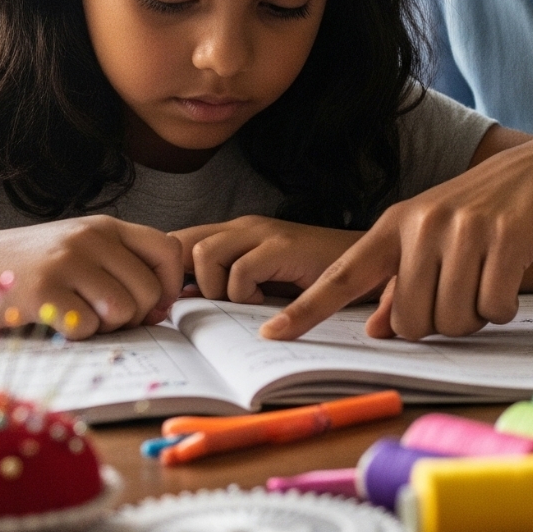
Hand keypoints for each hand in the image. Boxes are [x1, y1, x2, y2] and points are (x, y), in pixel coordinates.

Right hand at [0, 216, 183, 337]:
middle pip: (149, 291)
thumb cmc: (25, 266)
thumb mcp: (76, 247)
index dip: (170, 286)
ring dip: (105, 327)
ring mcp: (65, 263)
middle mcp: (89, 238)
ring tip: (78, 318)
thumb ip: (118, 262)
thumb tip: (164, 302)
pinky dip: (75, 335)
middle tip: (103, 319)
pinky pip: (86, 327)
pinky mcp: (41, 292)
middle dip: (133, 317)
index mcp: (104, 227)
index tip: (153, 308)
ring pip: (122, 311)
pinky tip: (54, 322)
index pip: (167, 251)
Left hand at [173, 217, 360, 303]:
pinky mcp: (282, 246)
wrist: (365, 265)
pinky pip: (240, 272)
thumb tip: (180, 298)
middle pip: (180, 243)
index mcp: (234, 232)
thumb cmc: (311, 277)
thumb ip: (224, 282)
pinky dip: (246, 294)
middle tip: (206, 306)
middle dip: (181, 280)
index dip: (167, 271)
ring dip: (218, 288)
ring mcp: (263, 233)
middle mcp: (243, 226)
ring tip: (247, 299)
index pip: (178, 240)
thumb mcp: (260, 279)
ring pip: (204, 254)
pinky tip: (269, 300)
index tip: (179, 302)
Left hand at [263, 131, 532, 341]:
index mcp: (397, 225)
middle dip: (440, 325)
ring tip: (489, 280)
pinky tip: (512, 279)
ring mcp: (464, 229)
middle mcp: (423, 225)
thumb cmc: (491, 209)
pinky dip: (505, 308)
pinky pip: (494, 308)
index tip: (271, 335)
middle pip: (411, 321)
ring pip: (453, 321)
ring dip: (476, 317)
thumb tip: (375, 329)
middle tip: (465, 294)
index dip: (307, 309)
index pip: (343, 274)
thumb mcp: (437, 236)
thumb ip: (402, 281)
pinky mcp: (505, 238)